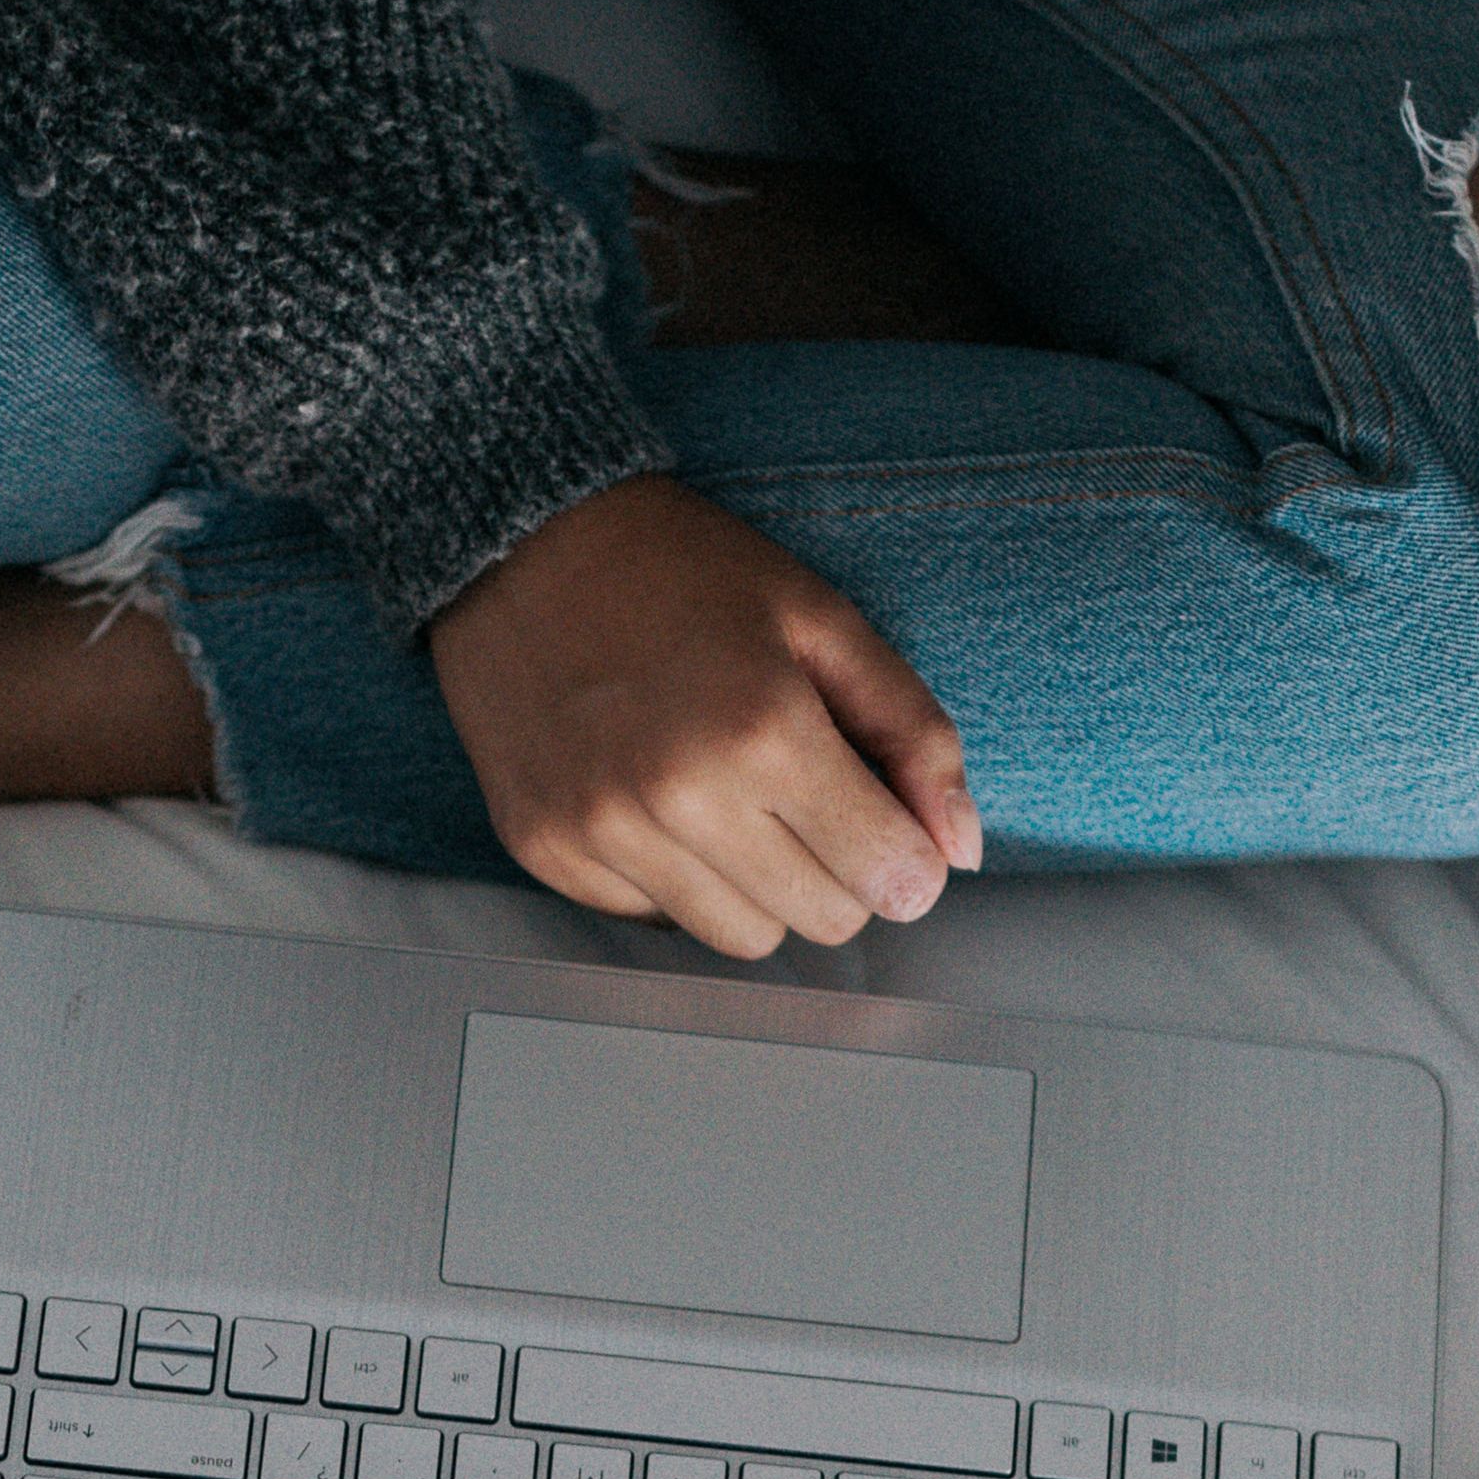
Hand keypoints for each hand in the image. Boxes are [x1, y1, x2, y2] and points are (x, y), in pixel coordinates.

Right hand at [427, 477, 978, 957]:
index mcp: (765, 730)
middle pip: (822, 920)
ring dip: (762, 890)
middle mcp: (679, 797)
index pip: (886, 874)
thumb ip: (911, 734)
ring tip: (737, 804)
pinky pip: (654, 919)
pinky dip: (677, 880)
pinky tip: (661, 801)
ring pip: (742, 938)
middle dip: (841, 874)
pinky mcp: (549, 849)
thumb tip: (957, 850)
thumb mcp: (823, 620)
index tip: (895, 832)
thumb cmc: (682, 570)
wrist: (522, 541)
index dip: (910, 861)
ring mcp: (603, 831)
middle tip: (815, 803)